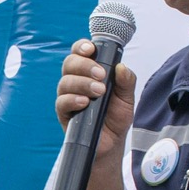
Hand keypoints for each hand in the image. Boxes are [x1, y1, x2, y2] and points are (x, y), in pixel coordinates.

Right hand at [54, 40, 138, 161]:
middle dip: (84, 65)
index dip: (82, 47)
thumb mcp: (127, 98)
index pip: (80, 53)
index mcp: (89, 72)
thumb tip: (122, 67)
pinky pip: (61, 102)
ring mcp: (68, 96)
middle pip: (69, 63)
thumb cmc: (116, 117)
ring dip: (82, 83)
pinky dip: (73, 100)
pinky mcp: (64, 113)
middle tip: (101, 75)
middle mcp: (75, 81)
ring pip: (65, 81)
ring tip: (98, 91)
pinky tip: (85, 102)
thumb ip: (126, 81)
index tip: (90, 48)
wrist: (111, 142)